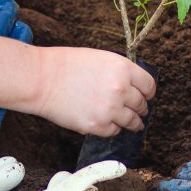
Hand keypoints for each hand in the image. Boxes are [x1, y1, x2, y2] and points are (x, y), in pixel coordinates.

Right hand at [32, 46, 155, 136]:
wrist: (42, 80)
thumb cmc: (66, 65)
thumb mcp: (101, 59)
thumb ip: (120, 72)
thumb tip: (134, 87)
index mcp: (123, 69)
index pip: (149, 86)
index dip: (148, 92)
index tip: (146, 96)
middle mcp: (121, 90)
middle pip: (142, 105)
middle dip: (141, 108)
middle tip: (139, 110)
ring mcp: (110, 110)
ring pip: (132, 122)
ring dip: (133, 123)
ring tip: (133, 124)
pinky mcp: (97, 126)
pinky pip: (114, 131)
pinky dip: (112, 128)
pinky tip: (107, 122)